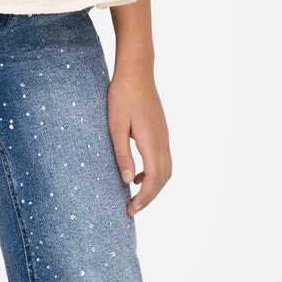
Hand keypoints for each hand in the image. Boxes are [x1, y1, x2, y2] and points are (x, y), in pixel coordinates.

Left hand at [108, 68, 171, 214]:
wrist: (137, 72)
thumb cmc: (122, 96)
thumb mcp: (115, 127)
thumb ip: (122, 154)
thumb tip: (127, 181)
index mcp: (151, 141)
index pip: (153, 179)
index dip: (144, 198)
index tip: (131, 209)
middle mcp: (162, 141)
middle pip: (163, 178)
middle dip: (150, 197)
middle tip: (132, 209)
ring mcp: (164, 136)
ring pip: (166, 170)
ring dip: (153, 186)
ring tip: (134, 197)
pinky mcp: (161, 132)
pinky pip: (162, 159)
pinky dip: (153, 173)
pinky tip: (135, 175)